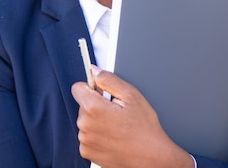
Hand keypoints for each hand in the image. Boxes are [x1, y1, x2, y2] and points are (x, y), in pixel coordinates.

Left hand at [71, 66, 192, 167]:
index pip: (78, 88)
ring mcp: (85, 141)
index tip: (103, 92)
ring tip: (118, 126)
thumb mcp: (132, 96)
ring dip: (97, 121)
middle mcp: (85, 125)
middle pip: (83, 105)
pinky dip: (98, 135)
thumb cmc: (144, 129)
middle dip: (97, 104)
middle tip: (117, 111)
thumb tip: (95, 71)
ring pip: (86, 121)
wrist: (150, 157)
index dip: (92, 87)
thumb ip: (109, 80)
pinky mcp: (87, 153)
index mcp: (93, 108)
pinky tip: (114, 137)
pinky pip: (88, 137)